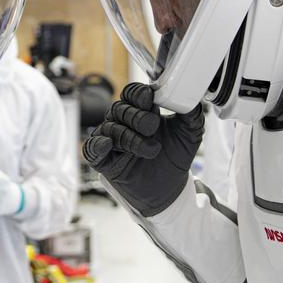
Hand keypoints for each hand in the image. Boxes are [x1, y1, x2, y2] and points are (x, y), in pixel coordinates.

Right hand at [82, 83, 204, 215]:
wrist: (171, 188)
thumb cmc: (175, 157)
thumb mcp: (190, 132)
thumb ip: (190, 111)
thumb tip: (191, 96)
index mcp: (142, 110)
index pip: (132, 93)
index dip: (138, 94)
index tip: (149, 99)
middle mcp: (124, 122)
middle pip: (120, 108)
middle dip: (137, 117)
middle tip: (152, 128)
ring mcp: (113, 140)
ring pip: (110, 128)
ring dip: (130, 138)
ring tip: (150, 151)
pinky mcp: (104, 160)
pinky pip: (92, 148)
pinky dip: (98, 144)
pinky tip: (108, 144)